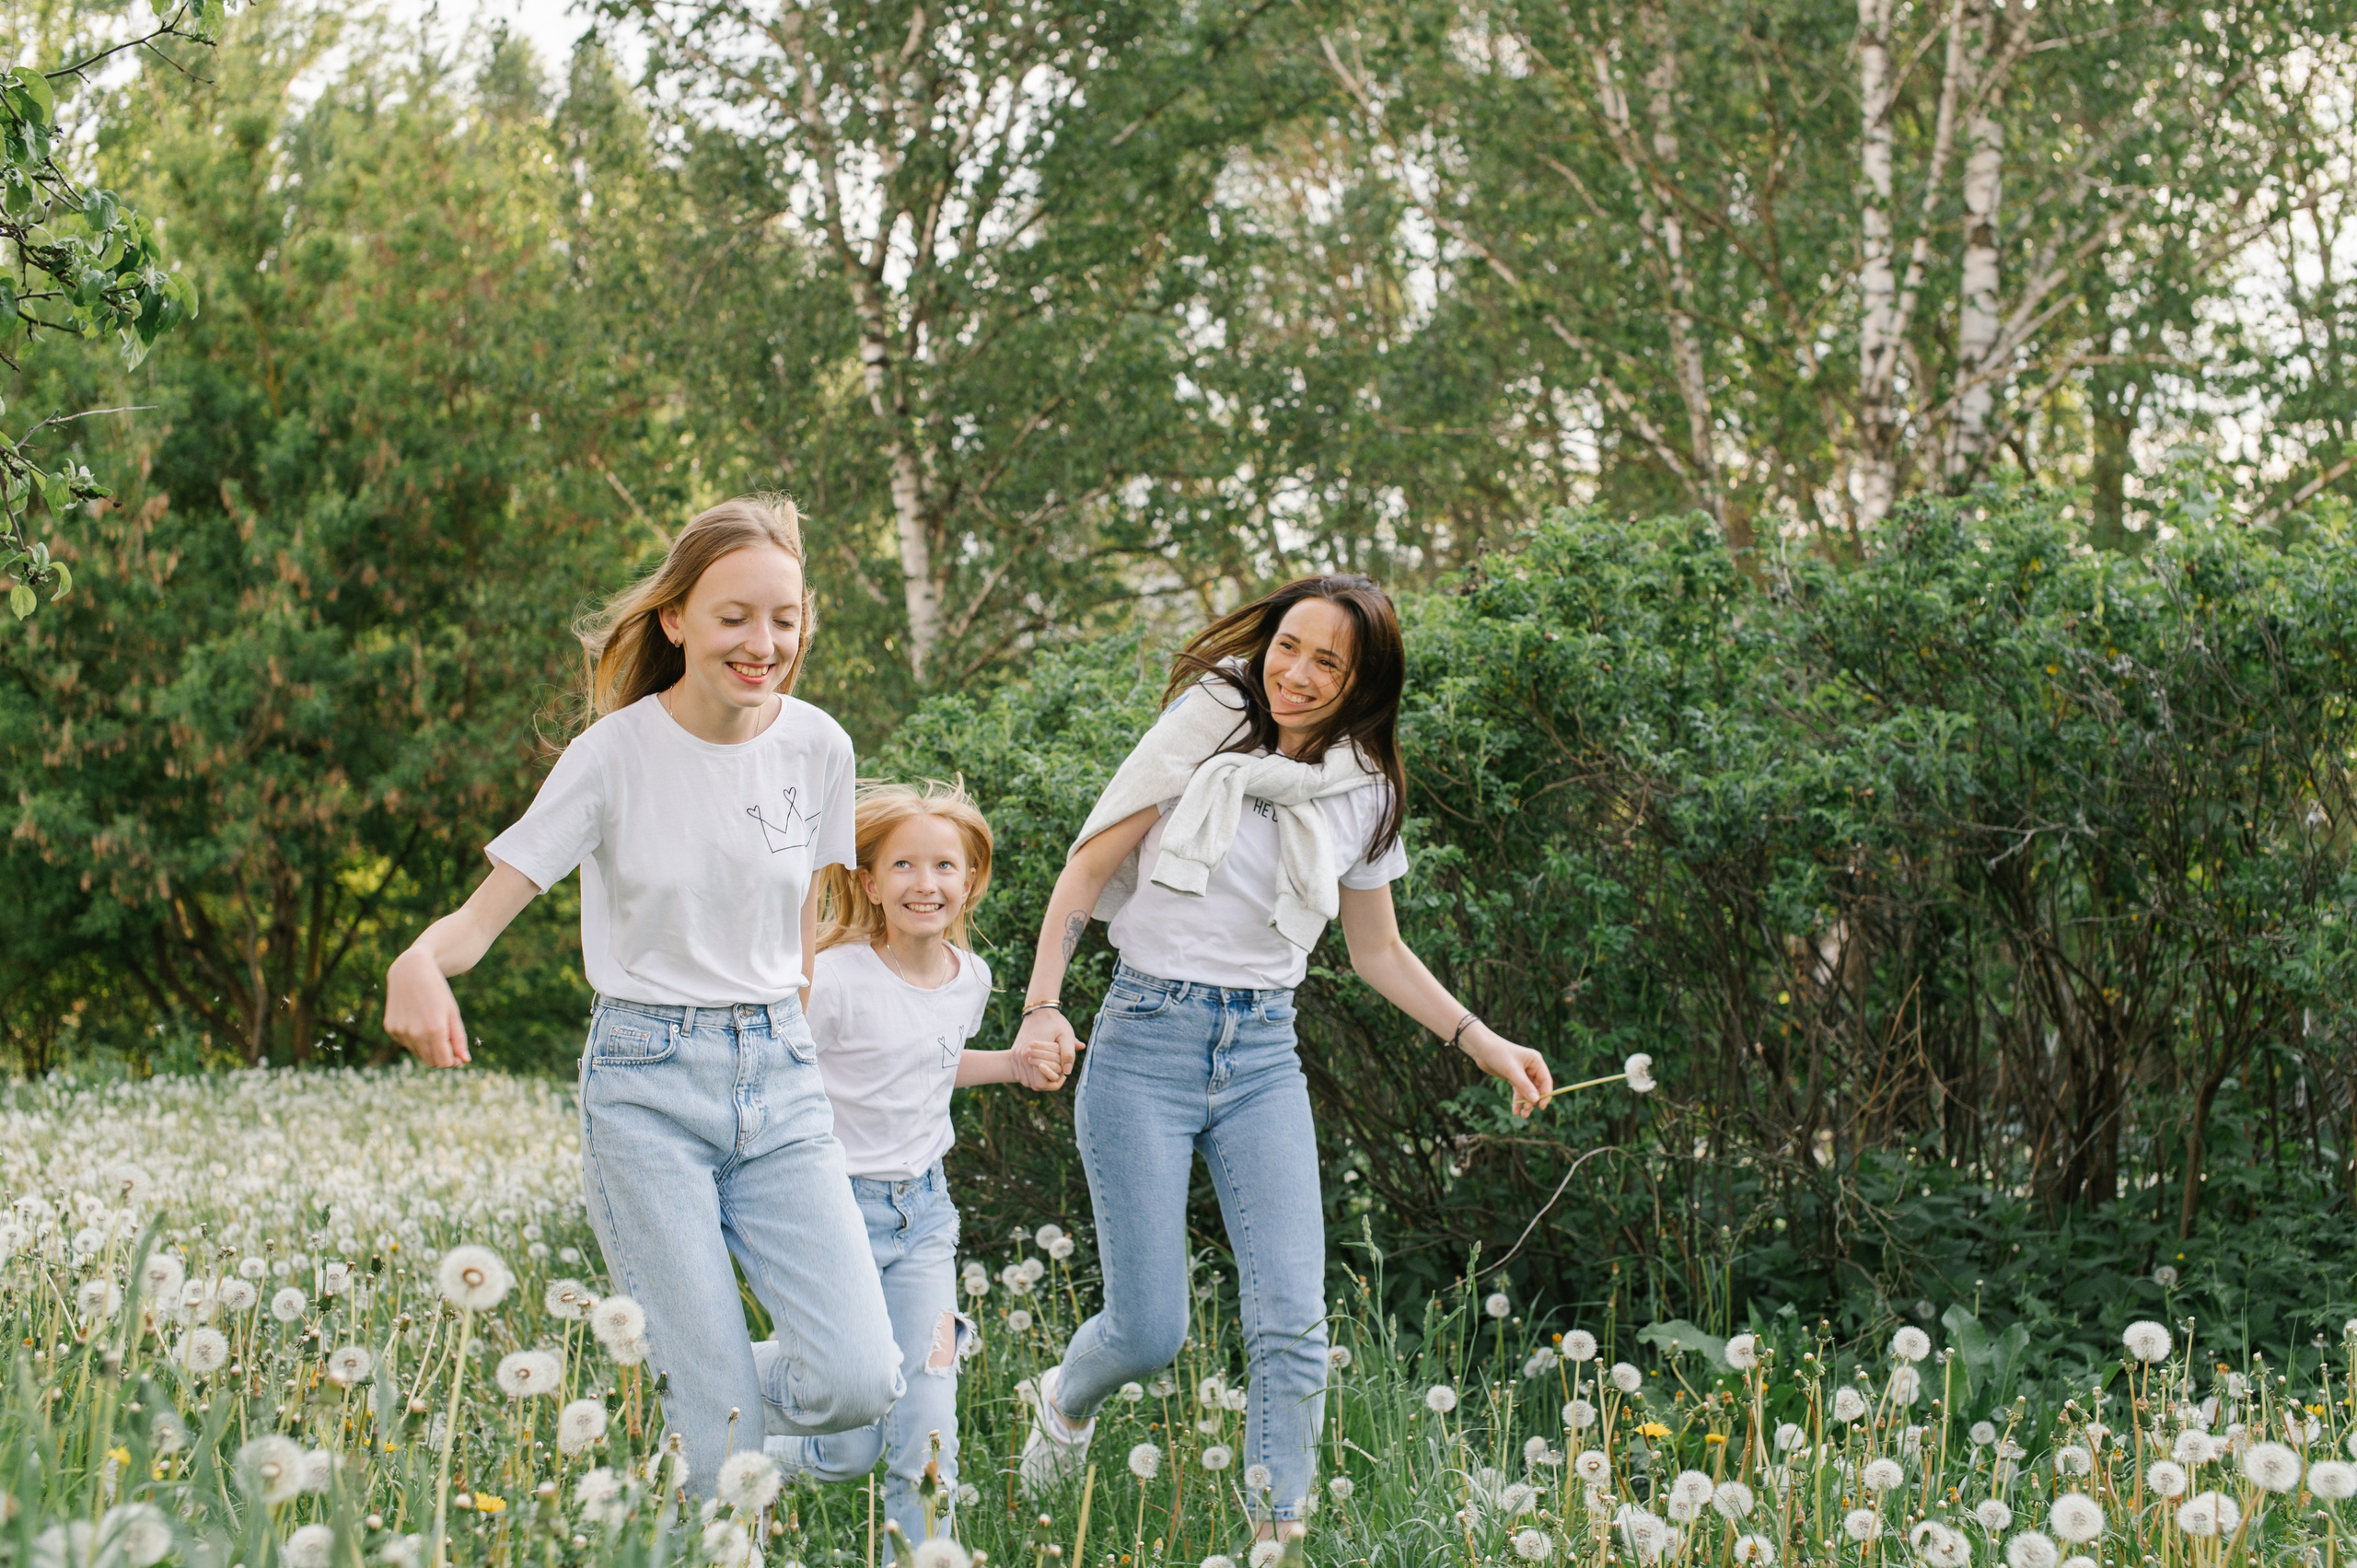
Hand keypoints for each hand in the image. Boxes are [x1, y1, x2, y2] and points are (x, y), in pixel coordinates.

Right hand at [385, 947, 470, 1067]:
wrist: (411, 971)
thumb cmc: (437, 991)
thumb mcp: (452, 1013)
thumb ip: (458, 1038)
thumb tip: (465, 1061)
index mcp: (435, 1030)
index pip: (443, 1062)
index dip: (452, 1062)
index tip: (457, 1057)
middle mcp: (415, 1033)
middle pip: (430, 1061)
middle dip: (441, 1057)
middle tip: (448, 1045)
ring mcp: (400, 1031)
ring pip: (418, 1053)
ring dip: (427, 1047)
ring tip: (432, 1025)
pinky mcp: (391, 1028)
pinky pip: (406, 1043)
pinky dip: (414, 1038)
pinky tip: (417, 1020)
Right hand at [1013, 1005, 1079, 1090]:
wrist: (1038, 1010)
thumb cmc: (1055, 1022)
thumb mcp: (1067, 1035)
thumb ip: (1069, 1053)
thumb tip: (1067, 1072)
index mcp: (1033, 1054)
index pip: (1040, 1083)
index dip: (1052, 1083)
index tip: (1063, 1075)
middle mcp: (1021, 1056)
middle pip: (1032, 1084)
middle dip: (1046, 1082)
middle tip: (1058, 1072)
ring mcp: (1016, 1055)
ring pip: (1025, 1080)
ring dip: (1037, 1079)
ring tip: (1050, 1069)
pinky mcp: (1014, 1052)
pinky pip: (1020, 1073)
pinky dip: (1030, 1074)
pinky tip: (1041, 1067)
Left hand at [1462, 1025, 1550, 1117]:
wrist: (1481, 1049)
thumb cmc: (1498, 1054)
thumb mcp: (1512, 1071)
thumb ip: (1524, 1086)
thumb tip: (1536, 1100)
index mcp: (1536, 1061)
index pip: (1546, 1080)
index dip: (1545, 1094)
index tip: (1541, 1107)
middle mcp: (1532, 1067)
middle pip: (1537, 1088)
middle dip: (1533, 1101)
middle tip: (1526, 1112)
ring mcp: (1523, 1073)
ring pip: (1528, 1092)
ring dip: (1525, 1103)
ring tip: (1522, 1115)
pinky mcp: (1513, 1077)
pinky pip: (1519, 1091)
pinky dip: (1517, 1101)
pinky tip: (1515, 1111)